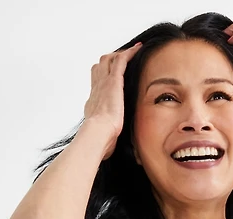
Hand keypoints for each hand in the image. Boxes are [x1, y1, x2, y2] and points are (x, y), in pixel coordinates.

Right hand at [84, 40, 142, 159]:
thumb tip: (107, 153)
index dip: (103, 79)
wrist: (97, 134)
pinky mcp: (113, 82)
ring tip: (131, 52)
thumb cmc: (99, 141)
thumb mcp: (103, 140)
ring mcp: (104, 84)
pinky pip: (121, 61)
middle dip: (109, 62)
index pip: (97, 85)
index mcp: (94, 103)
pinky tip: (138, 49)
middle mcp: (96, 90)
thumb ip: (106, 141)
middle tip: (120, 60)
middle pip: (100, 68)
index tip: (111, 78)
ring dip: (119, 55)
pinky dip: (129, 53)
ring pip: (109, 61)